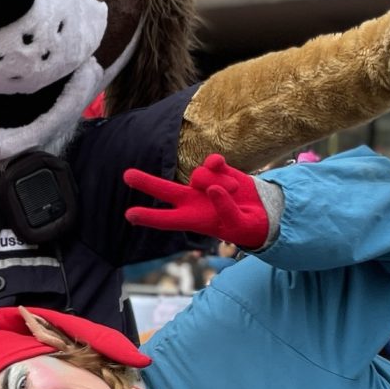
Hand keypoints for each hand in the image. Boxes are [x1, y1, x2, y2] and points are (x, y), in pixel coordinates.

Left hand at [123, 153, 268, 248]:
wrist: (263, 212)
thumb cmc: (247, 226)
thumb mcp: (240, 226)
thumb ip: (227, 210)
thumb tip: (213, 188)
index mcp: (193, 220)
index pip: (167, 219)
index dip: (148, 217)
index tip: (129, 215)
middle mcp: (192, 201)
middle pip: (165, 190)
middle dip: (146, 182)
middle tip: (126, 175)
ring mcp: (202, 184)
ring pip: (199, 175)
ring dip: (218, 181)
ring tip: (235, 193)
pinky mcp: (216, 169)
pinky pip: (211, 162)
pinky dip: (217, 164)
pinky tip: (222, 164)